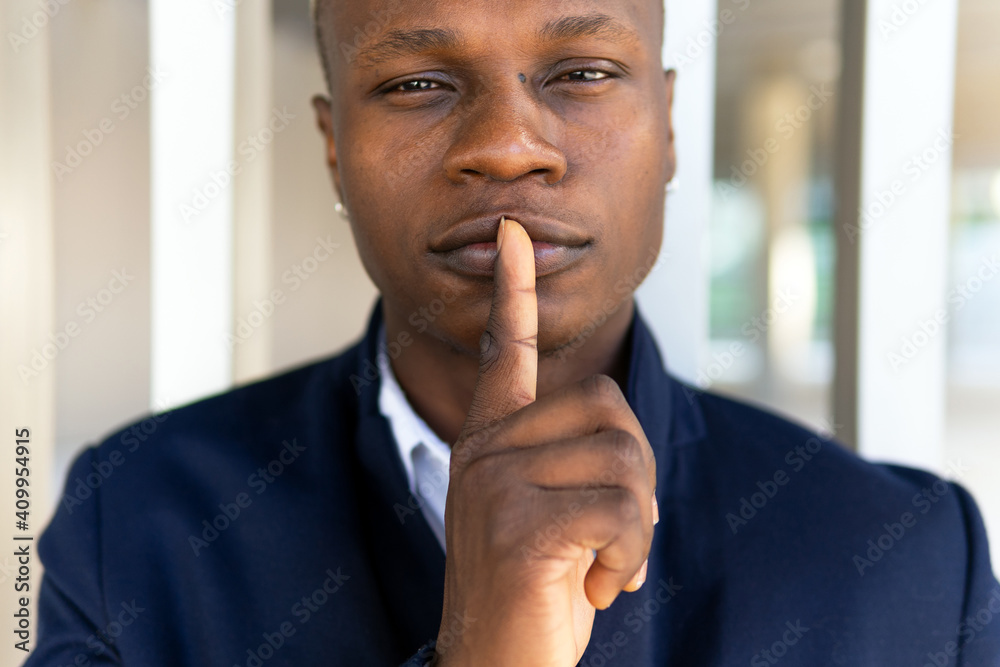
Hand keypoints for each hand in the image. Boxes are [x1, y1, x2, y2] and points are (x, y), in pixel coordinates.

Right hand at [435, 218, 656, 666]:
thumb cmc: (532, 590)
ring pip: (624, 461)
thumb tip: (623, 439)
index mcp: (492, 440)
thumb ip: (570, 460)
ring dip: (635, 527)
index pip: (507, 350)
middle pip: (610, 412)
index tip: (514, 235)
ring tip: (598, 565)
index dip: (513, 291)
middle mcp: (485, 449)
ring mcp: (496, 484)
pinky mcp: (519, 525)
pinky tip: (595, 587)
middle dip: (636, 478)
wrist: (496, 665)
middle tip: (612, 536)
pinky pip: (622, 512)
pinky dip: (630, 557)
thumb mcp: (547, 512)